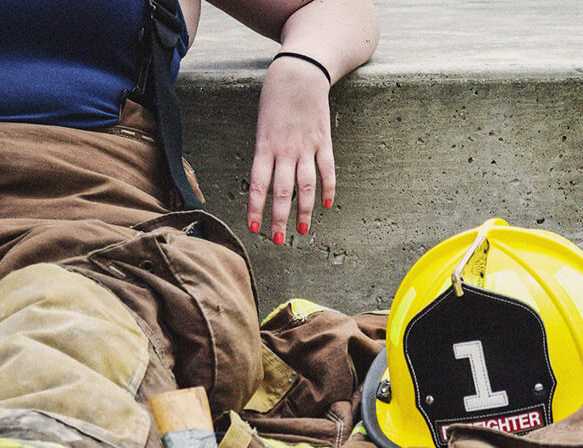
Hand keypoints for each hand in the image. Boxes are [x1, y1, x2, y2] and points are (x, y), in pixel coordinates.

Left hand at [247, 54, 334, 243]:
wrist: (299, 73)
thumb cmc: (275, 99)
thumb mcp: (262, 126)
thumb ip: (265, 154)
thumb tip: (266, 182)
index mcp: (265, 146)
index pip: (258, 184)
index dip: (256, 208)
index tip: (254, 228)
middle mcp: (285, 150)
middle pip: (282, 191)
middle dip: (279, 218)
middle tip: (278, 240)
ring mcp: (307, 147)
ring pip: (305, 186)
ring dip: (303, 211)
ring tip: (301, 230)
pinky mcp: (324, 142)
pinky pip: (327, 170)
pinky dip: (328, 189)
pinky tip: (326, 205)